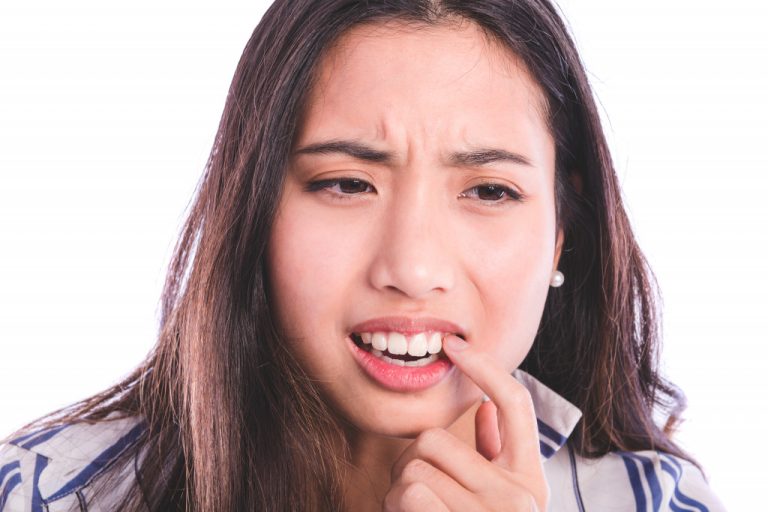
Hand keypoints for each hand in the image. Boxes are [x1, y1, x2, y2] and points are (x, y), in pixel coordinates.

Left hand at [383, 335, 548, 510]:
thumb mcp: (500, 499)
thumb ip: (495, 454)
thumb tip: (487, 407)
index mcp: (531, 481)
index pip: (515, 403)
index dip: (484, 366)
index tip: (453, 344)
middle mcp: (520, 496)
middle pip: (435, 438)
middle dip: (409, 461)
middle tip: (406, 488)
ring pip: (416, 467)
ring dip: (399, 490)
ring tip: (408, 509)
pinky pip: (409, 493)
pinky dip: (394, 506)